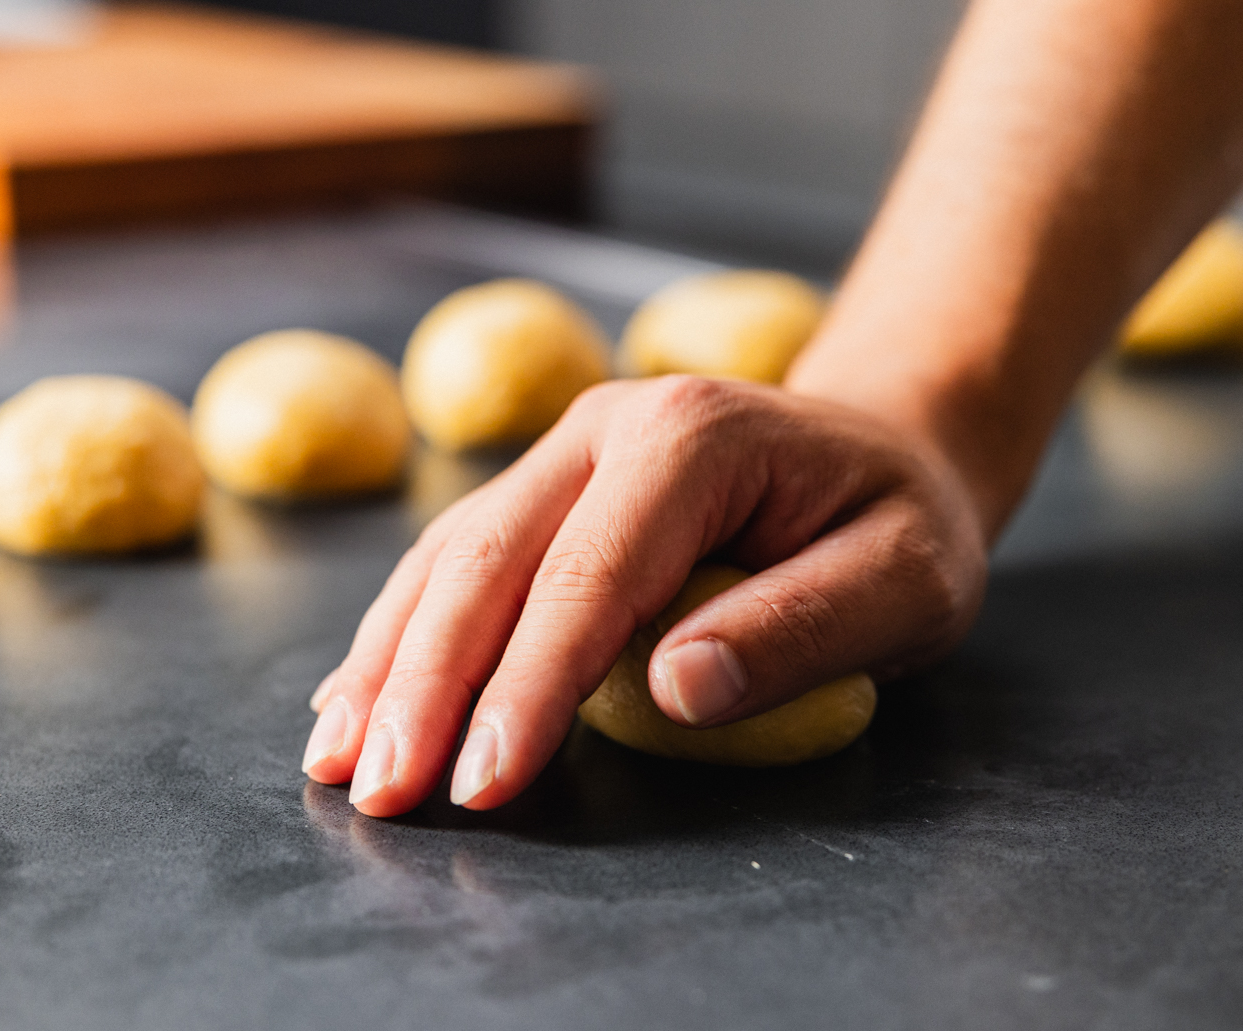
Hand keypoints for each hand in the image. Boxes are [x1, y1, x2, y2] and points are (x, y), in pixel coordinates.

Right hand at [301, 375, 988, 816]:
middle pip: (488, 561)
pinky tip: (357, 693)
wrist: (885, 447)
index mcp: (692, 439)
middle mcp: (607, 428)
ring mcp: (567, 450)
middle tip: (383, 792)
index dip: (527, 686)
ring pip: (451, 556)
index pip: (587, 577)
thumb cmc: (898, 521)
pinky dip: (402, 631)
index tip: (482, 782)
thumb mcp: (904, 579)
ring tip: (338, 758)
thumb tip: (678, 689)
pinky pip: (457, 556)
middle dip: (426, 684)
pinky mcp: (547, 486)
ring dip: (389, 660)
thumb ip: (802, 628)